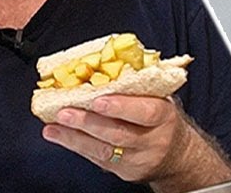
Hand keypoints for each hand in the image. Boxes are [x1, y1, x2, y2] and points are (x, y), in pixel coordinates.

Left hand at [42, 95, 186, 182]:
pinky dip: (74, 145)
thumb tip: (97, 59)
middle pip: (119, 133)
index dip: (121, 106)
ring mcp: (139, 158)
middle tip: (64, 112)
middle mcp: (154, 139)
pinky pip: (97, 158)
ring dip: (74, 136)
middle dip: (88, 122)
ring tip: (53, 125)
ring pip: (105, 150)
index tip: (97, 100)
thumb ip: (133, 84)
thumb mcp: (157, 98)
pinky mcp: (124, 170)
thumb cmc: (158, 116)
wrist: (177, 155)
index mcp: (164, 115)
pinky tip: (56, 134)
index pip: (146, 112)